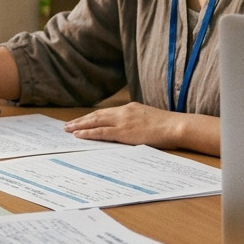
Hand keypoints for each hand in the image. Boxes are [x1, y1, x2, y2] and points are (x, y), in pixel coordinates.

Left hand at [63, 103, 185, 148]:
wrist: (176, 126)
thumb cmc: (167, 125)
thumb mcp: (149, 118)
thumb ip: (136, 121)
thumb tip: (130, 128)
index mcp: (129, 108)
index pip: (105, 112)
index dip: (91, 116)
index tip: (81, 120)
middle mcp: (123, 112)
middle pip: (96, 115)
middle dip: (81, 120)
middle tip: (67, 125)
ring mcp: (123, 121)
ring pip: (95, 122)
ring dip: (80, 126)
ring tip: (67, 129)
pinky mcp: (124, 132)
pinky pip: (101, 132)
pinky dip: (88, 133)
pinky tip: (79, 135)